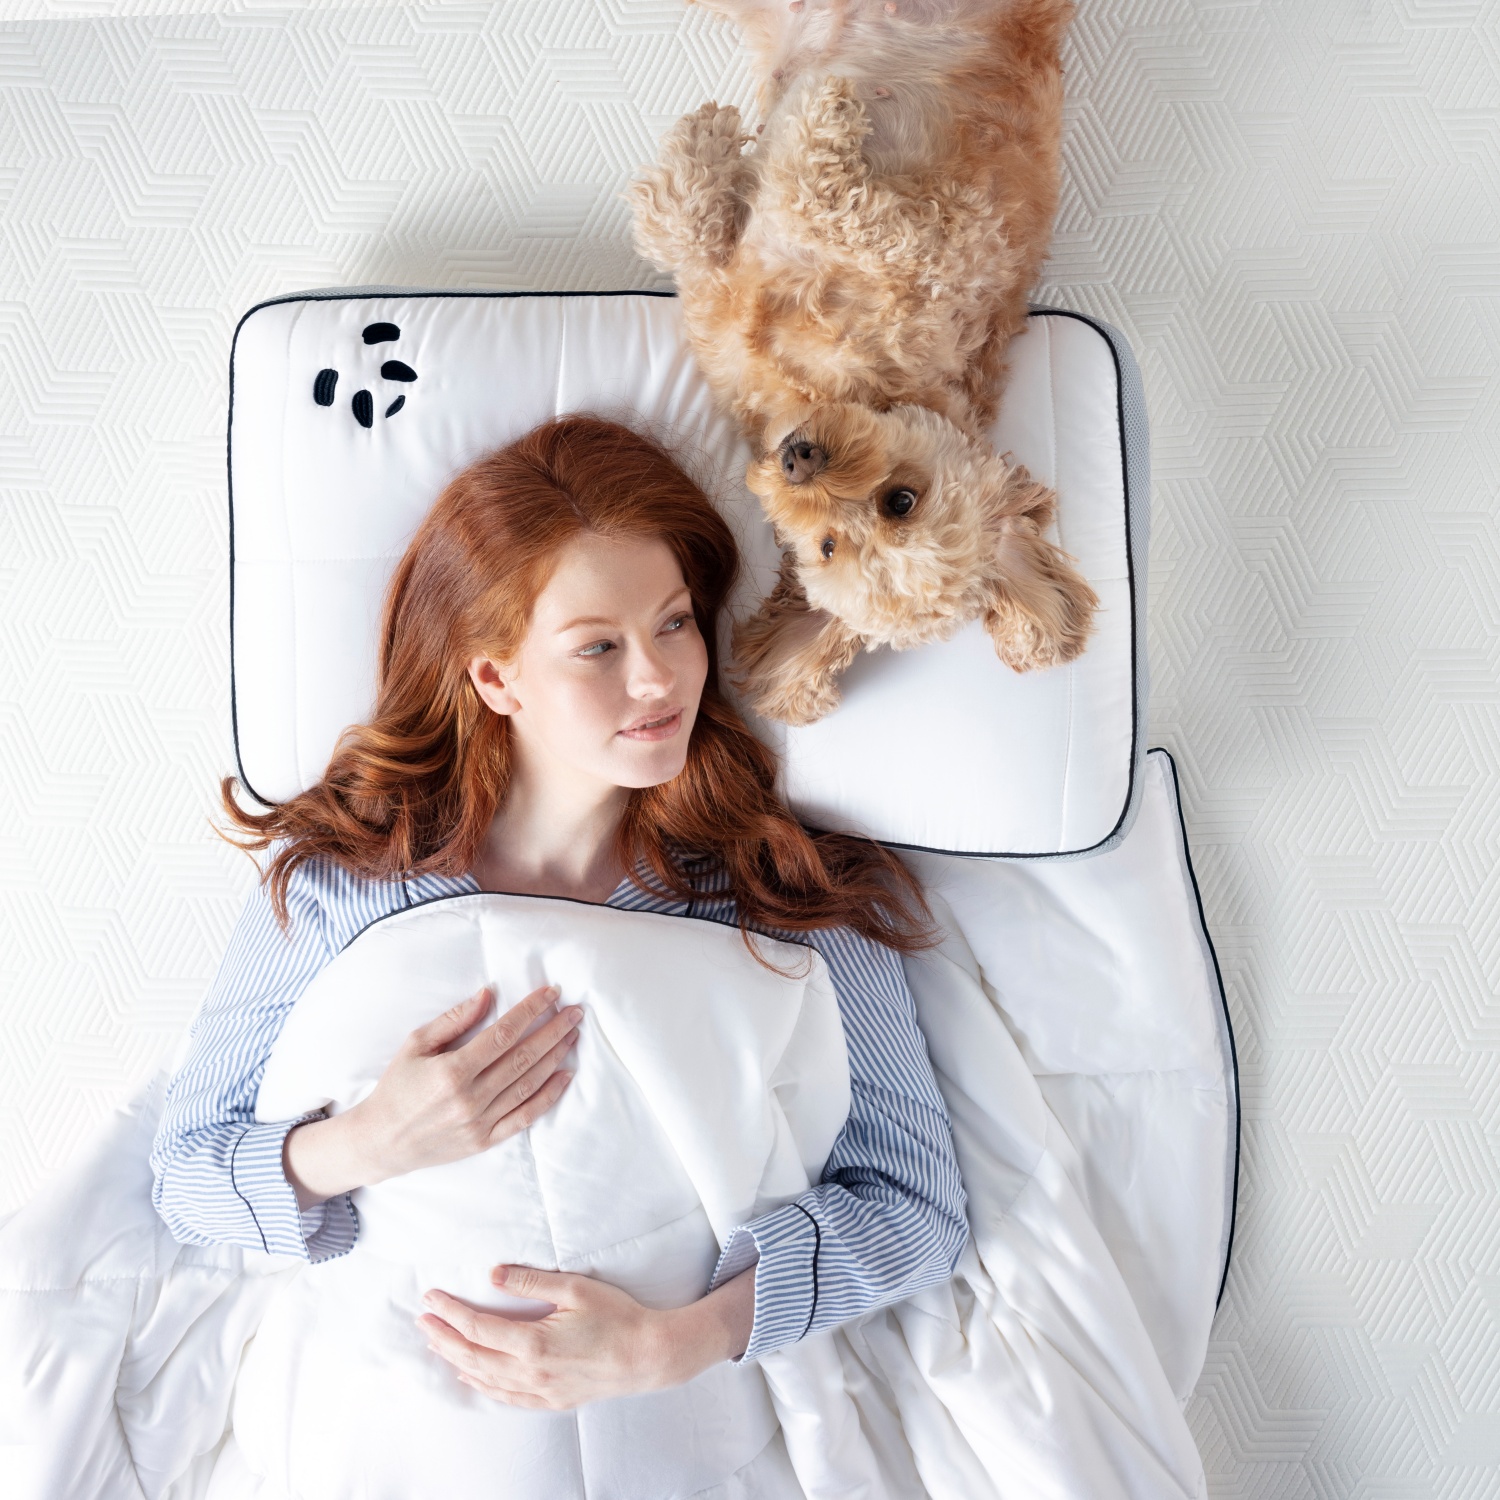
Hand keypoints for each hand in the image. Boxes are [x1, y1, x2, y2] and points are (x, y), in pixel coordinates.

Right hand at [283, 985, 580, 1204]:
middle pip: (524, 1057)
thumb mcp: (415, 1045)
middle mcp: (470, 1098)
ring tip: (573, 1035)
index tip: (552, 994)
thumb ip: (454, 1020)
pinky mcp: (485, 1141)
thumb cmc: (397, 1087)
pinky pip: (525, 1117)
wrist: (381, 1141)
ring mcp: (480, 1122)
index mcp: (452, 1071)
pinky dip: (549, 1096)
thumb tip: (487, 994)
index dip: (531, 1011)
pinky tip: (565, 1076)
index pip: (504, 1034)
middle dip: (554, 1030)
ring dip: (556, 1057)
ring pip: (529, 1084)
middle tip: (576, 1011)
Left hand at [416, 1262, 755, 1410]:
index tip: (431, 1298)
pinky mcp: (552, 1401)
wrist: (650, 1355)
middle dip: (443, 1337)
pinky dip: (482, 1384)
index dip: (450, 1312)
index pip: (477, 1328)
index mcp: (533, 1344)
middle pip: (472, 1356)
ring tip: (437, 1343)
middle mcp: (530, 1373)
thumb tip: (493, 1275)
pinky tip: (472, 1375)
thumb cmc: (618, 1317)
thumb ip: (531, 1281)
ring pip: (485, 1379)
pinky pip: (505, 1397)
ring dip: (456, 1360)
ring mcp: (540, 1391)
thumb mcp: (575, 1288)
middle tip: (422, 1319)